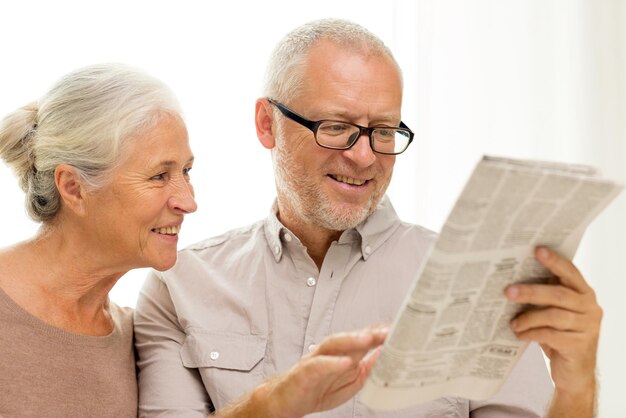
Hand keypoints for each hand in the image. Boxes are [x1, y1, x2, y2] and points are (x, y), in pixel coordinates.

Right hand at [258, 326, 387, 417]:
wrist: (285, 401)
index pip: (363, 339)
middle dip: (371, 333)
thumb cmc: (316, 389)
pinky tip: (344, 362)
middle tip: (389, 331)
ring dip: (352, 340)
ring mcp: (315, 359)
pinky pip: (318, 365)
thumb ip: (366, 370)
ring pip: (334, 344)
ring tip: (368, 339)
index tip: (401, 331)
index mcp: (342, 354)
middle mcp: (329, 352)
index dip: (381, 335)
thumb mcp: (349, 383)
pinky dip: (331, 363)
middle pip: (351, 337)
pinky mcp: (303, 371)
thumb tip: (384, 357)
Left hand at [505, 247, 600, 415]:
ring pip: (553, 316)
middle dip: (531, 291)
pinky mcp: (579, 346)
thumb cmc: (560, 335)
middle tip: (508, 291)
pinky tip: (519, 334)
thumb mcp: (555, 312)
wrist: (575, 371)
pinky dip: (532, 333)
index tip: (537, 250)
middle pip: (559, 294)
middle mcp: (590, 307)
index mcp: (584, 293)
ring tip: (512, 322)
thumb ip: (545, 296)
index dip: (555, 261)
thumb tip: (513, 280)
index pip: (570, 272)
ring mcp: (587, 327)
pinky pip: (551, 335)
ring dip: (528, 318)